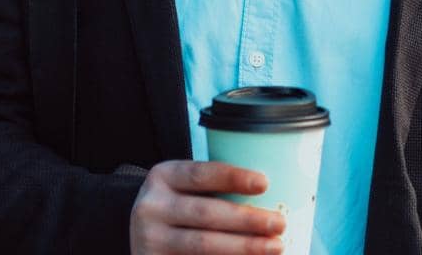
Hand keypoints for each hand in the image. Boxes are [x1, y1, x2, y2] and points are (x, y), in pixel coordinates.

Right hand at [130, 160, 286, 253]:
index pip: (200, 174)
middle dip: (247, 220)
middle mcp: (151, 206)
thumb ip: (213, 189)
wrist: (142, 237)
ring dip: (243, 247)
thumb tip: (272, 195)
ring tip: (275, 246)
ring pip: (202, 245)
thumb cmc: (178, 208)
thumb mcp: (183, 189)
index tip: (265, 183)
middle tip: (279, 223)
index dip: (233, 178)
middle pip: (205, 213)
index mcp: (163, 176)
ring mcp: (150, 239)